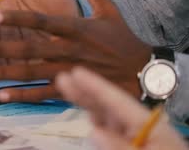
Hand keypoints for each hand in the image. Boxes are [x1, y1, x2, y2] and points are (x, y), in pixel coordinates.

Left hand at [0, 0, 151, 101]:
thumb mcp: (109, 9)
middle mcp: (69, 51)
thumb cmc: (123, 38)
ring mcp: (68, 72)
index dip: (16, 18)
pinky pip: (42, 94)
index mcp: (75, 28)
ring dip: (4, 73)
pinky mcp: (71, 91)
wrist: (144, 72)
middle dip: (2, 49)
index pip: (41, 21)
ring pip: (31, 73)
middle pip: (30, 49)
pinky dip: (22, 95)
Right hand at [56, 67, 187, 149]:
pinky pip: (111, 137)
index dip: (96, 86)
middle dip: (87, 92)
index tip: (75, 71)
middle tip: (63, 79)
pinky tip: (89, 122)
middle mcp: (142, 131)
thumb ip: (121, 148)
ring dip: (88, 106)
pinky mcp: (131, 149)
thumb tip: (93, 131)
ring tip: (69, 91)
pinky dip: (98, 127)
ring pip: (108, 120)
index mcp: (150, 127)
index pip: (118, 102)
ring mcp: (137, 142)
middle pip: (110, 107)